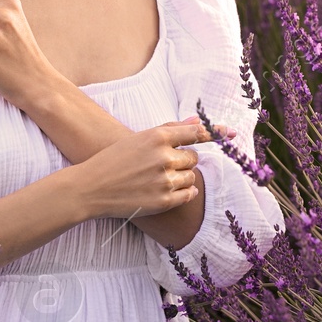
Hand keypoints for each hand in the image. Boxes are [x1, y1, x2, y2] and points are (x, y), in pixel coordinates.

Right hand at [73, 117, 233, 219]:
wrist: (90, 188)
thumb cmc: (113, 160)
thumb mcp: (139, 139)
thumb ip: (170, 130)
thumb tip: (196, 120)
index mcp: (156, 137)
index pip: (195, 132)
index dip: (215, 132)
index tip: (230, 133)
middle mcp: (163, 157)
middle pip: (193, 158)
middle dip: (184, 161)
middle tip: (163, 164)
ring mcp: (164, 180)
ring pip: (191, 176)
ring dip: (183, 177)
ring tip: (160, 178)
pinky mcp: (163, 200)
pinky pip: (188, 194)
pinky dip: (184, 193)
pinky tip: (169, 190)